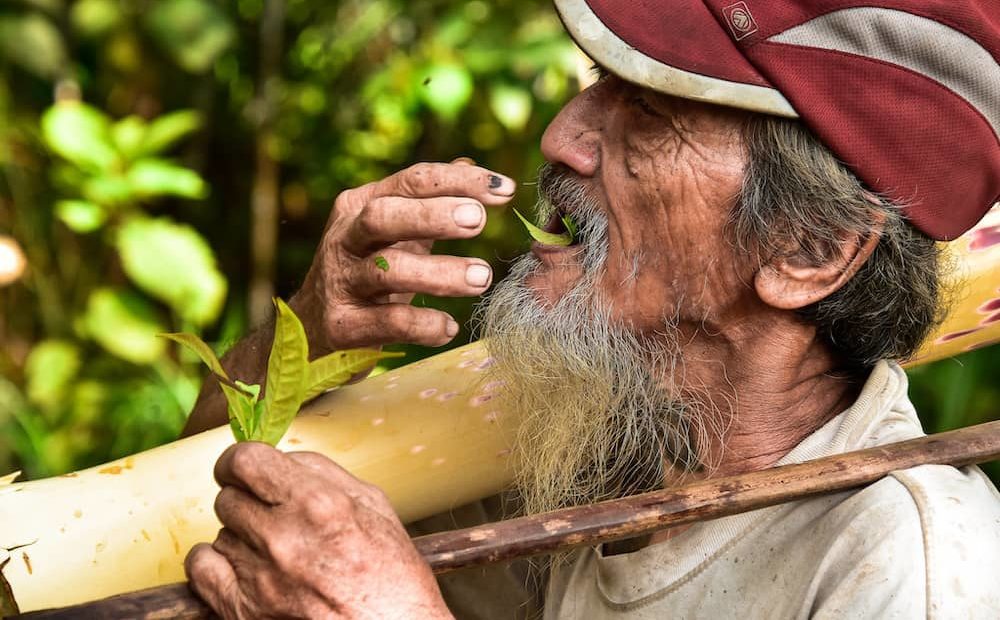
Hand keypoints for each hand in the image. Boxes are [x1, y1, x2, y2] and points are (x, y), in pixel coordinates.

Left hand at [185, 442, 451, 618]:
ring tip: (274, 553)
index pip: (244, 461)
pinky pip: (200, 568)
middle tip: (272, 518)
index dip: (237, 462)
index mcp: (318, 504)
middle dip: (247, 503)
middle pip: (228, 497)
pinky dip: (217, 565)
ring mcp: (259, 576)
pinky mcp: (241, 610)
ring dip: (241, 537)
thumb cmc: (392, 580)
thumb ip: (324, 475)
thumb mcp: (375, 509)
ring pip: (220, 532)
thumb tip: (285, 460)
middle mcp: (283, 537)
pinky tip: (243, 569)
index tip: (240, 469)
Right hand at [290, 160, 515, 354]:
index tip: (505, 190)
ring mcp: (340, 282)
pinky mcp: (341, 326)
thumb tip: (469, 164)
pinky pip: (387, 323)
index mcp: (360, 206)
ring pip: (387, 270)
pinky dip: (423, 325)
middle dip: (433, 215)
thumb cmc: (364, 274)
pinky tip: (449, 327)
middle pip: (384, 215)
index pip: (410, 181)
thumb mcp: (391, 233)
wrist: (311, 332)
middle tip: (479, 221)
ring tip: (482, 277)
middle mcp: (345, 238)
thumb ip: (426, 202)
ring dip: (439, 273)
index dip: (459, 181)